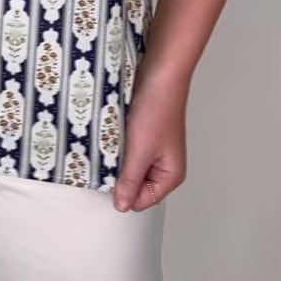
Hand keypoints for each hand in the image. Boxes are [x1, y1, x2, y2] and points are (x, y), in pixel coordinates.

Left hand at [113, 66, 188, 211]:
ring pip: (128, 167)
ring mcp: (153, 150)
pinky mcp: (143, 136)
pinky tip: (114, 135)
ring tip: (114, 144)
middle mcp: (164, 166)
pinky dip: (118, 146)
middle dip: (120, 174)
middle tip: (110, 158)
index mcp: (170, 176)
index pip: (140, 201)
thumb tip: (122, 206)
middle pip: (134, 185)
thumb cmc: (157, 109)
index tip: (110, 176)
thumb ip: (130, 181)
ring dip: (117, 159)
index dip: (123, 192)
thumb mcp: (140, 151)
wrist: (160, 74)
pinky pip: (126, 150)